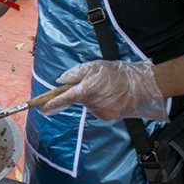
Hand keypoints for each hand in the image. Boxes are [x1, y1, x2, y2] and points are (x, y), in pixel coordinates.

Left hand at [40, 59, 167, 120]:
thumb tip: (61, 81)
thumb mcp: (94, 66)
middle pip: (78, 100)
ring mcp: (100, 111)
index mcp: (86, 89)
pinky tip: (110, 96)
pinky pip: (97, 110)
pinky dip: (100, 104)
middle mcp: (91, 102)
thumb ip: (75, 73)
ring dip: (92, 98)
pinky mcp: (108, 117)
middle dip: (81, 93)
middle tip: (95, 84)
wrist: (140, 85)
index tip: (43, 108)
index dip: (53, 103)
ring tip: (106, 89)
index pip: (65, 98)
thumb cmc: (116, 72)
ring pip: (88, 105)